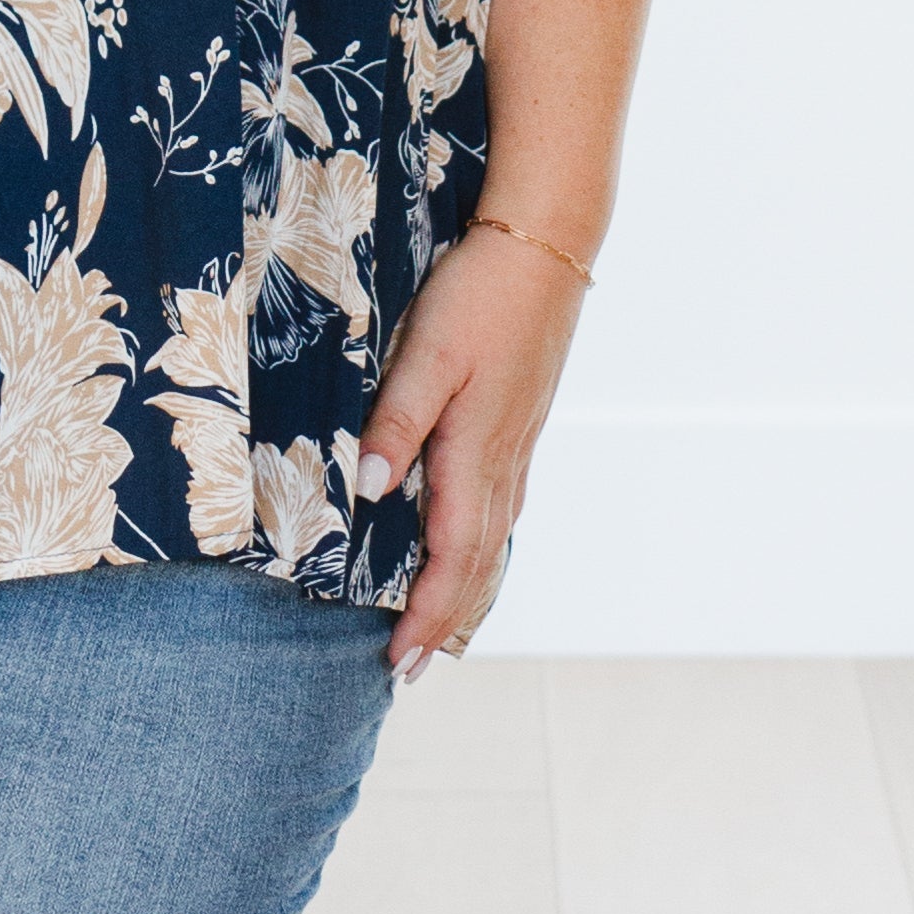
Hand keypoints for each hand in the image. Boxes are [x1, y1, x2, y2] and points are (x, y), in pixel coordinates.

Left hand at [359, 220, 588, 680]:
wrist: (545, 243)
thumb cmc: (479, 294)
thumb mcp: (426, 355)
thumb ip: (395, 425)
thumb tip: (367, 494)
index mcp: (476, 453)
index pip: (451, 559)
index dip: (426, 614)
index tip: (400, 661)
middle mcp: (502, 462)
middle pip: (477, 564)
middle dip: (443, 621)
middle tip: (410, 670)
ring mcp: (516, 445)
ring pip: (492, 539)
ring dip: (464, 590)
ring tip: (437, 628)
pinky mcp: (518, 424)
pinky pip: (500, 509)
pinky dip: (480, 548)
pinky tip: (468, 549)